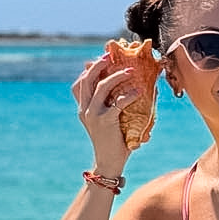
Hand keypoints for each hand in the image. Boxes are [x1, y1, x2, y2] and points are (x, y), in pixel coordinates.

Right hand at [70, 55, 140, 171]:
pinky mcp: (105, 121)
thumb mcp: (106, 121)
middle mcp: (85, 110)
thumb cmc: (113, 141)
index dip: (89, 70)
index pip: (80, 84)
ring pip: (102, 87)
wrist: (109, 162)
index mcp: (83, 109)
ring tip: (130, 71)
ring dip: (117, 76)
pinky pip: (118, 102)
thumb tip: (126, 89)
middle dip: (99, 65)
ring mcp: (93, 115)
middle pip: (87, 79)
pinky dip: (129, 95)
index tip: (102, 60)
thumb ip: (109, 106)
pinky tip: (138, 92)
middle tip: (111, 56)